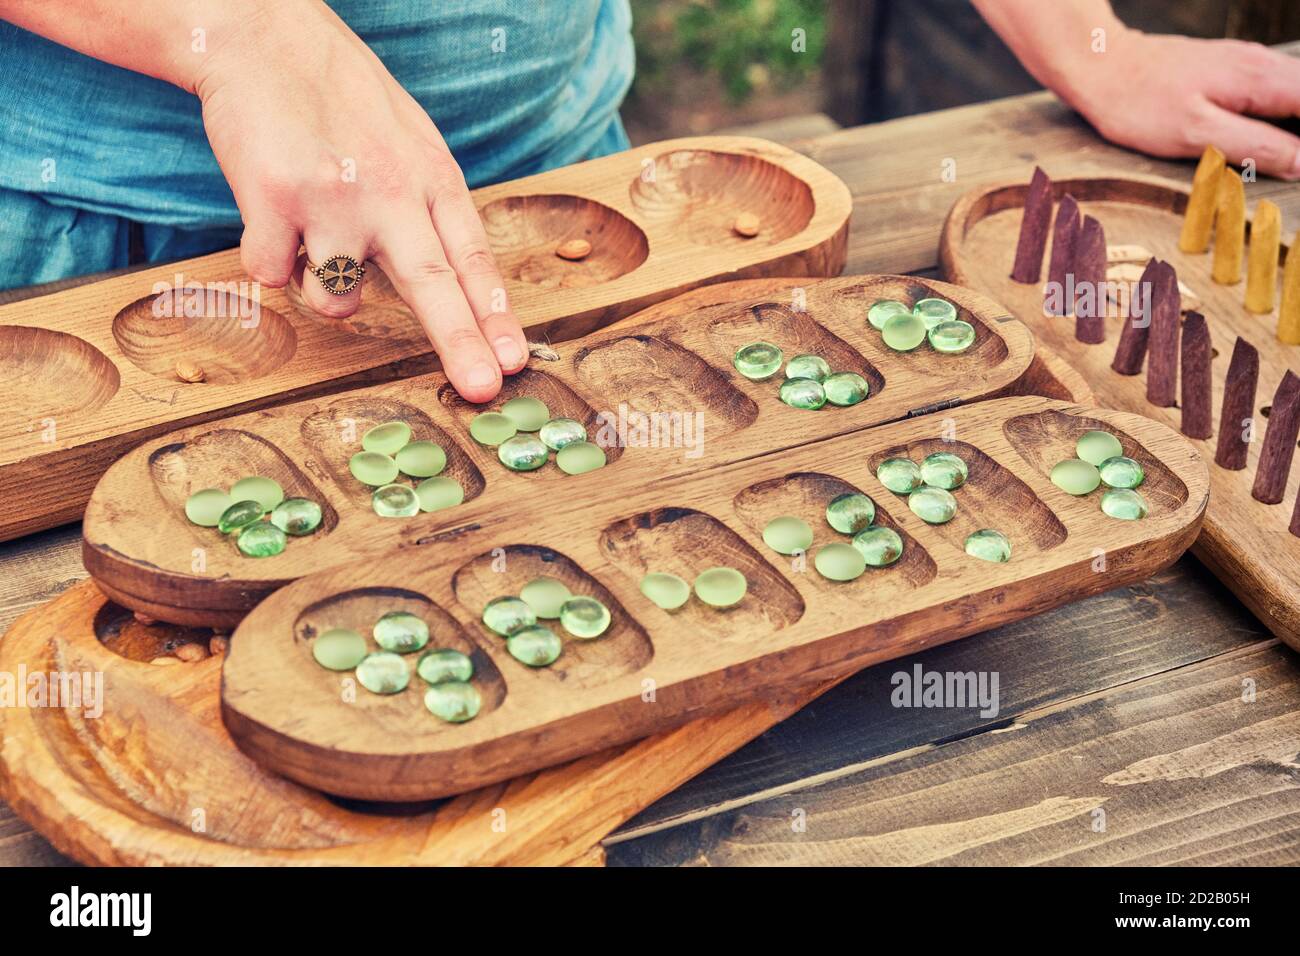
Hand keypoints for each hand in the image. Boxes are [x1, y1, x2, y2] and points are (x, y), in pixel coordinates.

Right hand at [194, 4, 526, 400]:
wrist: (260, 35)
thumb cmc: (339, 98)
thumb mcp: (409, 143)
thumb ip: (430, 208)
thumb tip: (454, 284)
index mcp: (431, 178)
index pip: (473, 259)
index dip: (494, 315)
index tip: (513, 360)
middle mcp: (390, 191)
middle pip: (433, 285)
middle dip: (461, 344)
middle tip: (482, 388)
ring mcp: (332, 199)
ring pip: (335, 300)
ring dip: (323, 286)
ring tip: (314, 229)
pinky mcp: (273, 201)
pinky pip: (274, 276)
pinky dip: (269, 257)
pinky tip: (271, 209)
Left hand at [1067, 30, 1299, 179]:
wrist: (1103, 64)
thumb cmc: (1140, 103)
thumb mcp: (1196, 134)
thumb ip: (1254, 146)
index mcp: (1262, 80)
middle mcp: (1263, 64)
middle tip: (1294, 168)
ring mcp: (1248, 63)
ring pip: (1294, 91)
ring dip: (1295, 125)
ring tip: (1285, 158)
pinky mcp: (1230, 69)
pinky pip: (1272, 90)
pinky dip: (1278, 114)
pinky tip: (1266, 137)